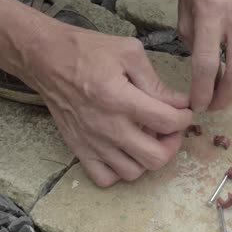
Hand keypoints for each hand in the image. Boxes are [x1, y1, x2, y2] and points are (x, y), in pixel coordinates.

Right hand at [24, 23, 192, 186]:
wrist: (47, 60)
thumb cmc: (88, 52)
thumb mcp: (128, 52)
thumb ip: (156, 81)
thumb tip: (179, 103)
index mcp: (119, 98)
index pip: (167, 122)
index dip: (184, 118)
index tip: (184, 112)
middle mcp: (106, 126)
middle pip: (155, 158)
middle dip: (172, 144)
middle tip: (170, 130)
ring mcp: (91, 142)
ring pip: (133, 172)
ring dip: (147, 158)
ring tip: (147, 139)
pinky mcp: (79, 149)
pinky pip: (105, 179)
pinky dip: (119, 171)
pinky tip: (124, 151)